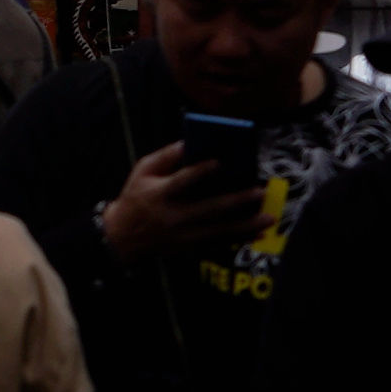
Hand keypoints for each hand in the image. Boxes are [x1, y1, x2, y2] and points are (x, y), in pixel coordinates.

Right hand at [97, 141, 252, 271]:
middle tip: (260, 191)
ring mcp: (182, 236)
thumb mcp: (141, 172)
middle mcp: (172, 217)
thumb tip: (190, 142)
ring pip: (220, 231)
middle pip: (209, 209)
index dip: (200, 172)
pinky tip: (257, 235)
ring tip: (269, 218)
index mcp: (159, 195)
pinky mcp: (188, 249)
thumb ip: (165, 156)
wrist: (121, 237)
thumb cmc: (136, 197)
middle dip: (236, 201)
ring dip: (246, 225)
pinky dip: (239, 241)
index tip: (220, 162)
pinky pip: (219, 246)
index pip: (181, 182)